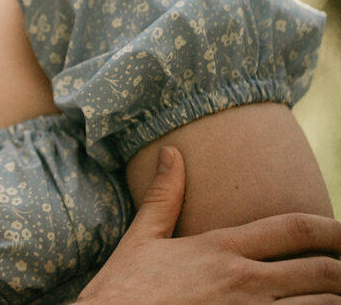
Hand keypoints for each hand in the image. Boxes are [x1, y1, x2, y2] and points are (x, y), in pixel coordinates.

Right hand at [78, 146, 340, 302]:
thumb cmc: (122, 290)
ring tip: (337, 295)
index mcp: (222, 248)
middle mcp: (245, 280)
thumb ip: (164, 196)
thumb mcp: (141, 239)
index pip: (294, 228)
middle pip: (323, 271)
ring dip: (335, 300)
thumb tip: (171, 152)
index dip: (331, 228)